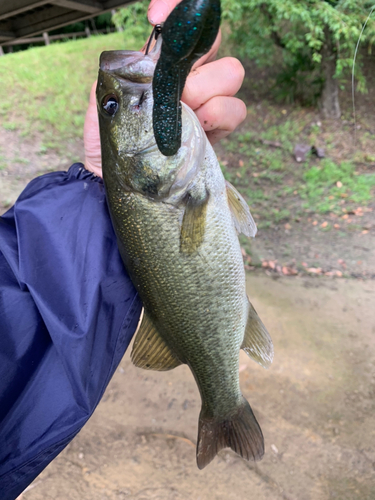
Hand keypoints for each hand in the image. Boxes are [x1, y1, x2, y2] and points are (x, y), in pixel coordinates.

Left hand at [84, 0, 245, 175]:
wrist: (117, 177)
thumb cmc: (109, 137)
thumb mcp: (103, 97)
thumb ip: (123, 71)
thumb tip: (148, 56)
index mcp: (162, 63)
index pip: (183, 25)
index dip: (178, 8)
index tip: (155, 16)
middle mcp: (188, 76)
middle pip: (216, 42)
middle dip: (197, 63)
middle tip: (176, 91)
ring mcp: (205, 101)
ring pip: (231, 73)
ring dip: (209, 91)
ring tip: (186, 112)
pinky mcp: (216, 129)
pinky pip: (236, 110)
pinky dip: (220, 116)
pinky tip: (199, 126)